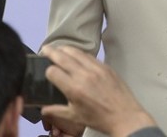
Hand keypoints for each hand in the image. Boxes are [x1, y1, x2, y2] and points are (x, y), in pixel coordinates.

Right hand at [41, 45, 156, 136]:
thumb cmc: (99, 118)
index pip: (53, 71)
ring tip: (58, 48)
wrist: (124, 115)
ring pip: (76, 52)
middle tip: (45, 48)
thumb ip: (56, 111)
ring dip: (65, 48)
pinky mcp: (105, 66)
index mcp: (74, 88)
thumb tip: (42, 109)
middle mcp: (84, 75)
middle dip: (51, 51)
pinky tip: (76, 54)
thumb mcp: (75, 117)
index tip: (47, 72)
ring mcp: (96, 68)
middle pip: (63, 57)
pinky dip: (80, 53)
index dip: (47, 71)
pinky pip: (89, 55)